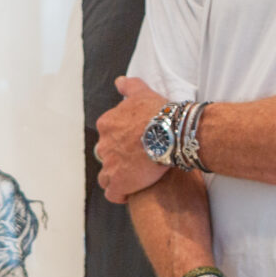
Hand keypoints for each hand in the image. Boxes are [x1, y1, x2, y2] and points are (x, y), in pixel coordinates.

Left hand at [94, 76, 170, 201]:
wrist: (171, 133)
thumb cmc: (159, 112)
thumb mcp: (143, 94)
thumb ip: (130, 87)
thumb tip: (119, 81)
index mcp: (107, 124)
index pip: (108, 136)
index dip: (121, 142)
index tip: (135, 145)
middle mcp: (104, 144)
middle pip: (106, 155)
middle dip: (117, 159)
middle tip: (137, 161)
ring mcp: (110, 165)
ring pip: (106, 176)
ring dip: (116, 178)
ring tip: (133, 179)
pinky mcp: (119, 183)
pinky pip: (113, 194)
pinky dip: (120, 194)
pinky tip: (130, 193)